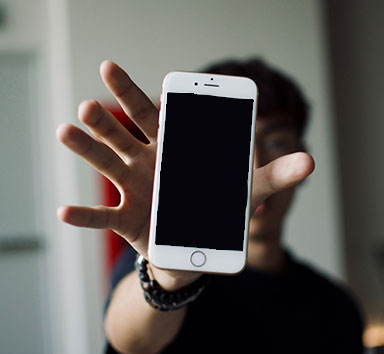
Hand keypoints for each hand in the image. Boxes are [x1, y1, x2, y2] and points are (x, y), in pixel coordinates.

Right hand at [57, 61, 313, 283]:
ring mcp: (133, 190)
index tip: (110, 68)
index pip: (151, 115)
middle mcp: (147, 163)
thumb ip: (273, 175)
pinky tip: (64, 211)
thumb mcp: (244, 189)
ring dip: (87, 149)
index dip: (132, 93)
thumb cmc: (213, 207)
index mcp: (172, 149)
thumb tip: (310, 160)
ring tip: (67, 130)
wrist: (192, 245)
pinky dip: (84, 215)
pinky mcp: (126, 220)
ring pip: (107, 165)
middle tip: (89, 100)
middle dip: (106, 117)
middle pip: (123, 134)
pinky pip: (102, 216)